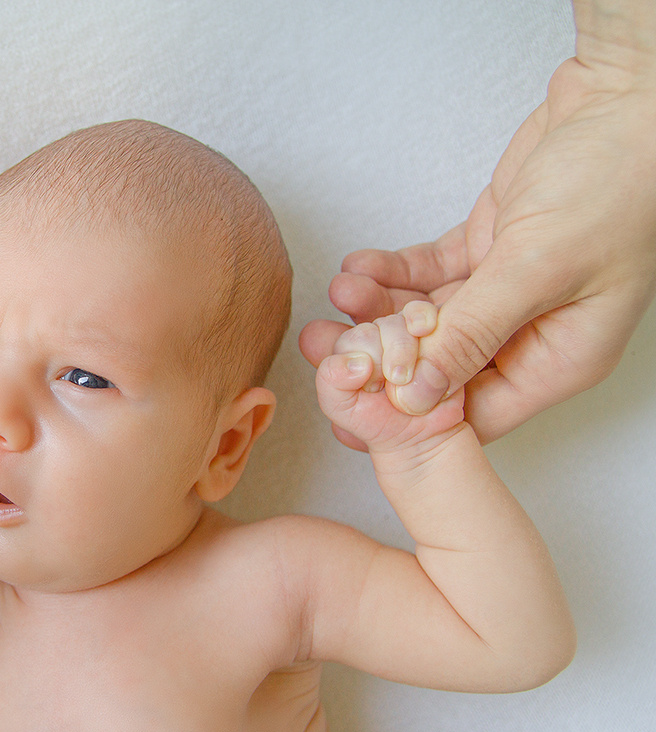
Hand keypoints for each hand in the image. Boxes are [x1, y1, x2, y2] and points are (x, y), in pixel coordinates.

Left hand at [301, 1, 655, 441]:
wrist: (624, 102)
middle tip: (323, 343)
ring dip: (379, 307)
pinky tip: (359, 267)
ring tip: (339, 291)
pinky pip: (430, 275)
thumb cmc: (614, 185)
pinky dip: (394, 272)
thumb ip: (473, 333)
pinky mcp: (491, 250)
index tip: (352, 399)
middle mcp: (532, 333)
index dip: (408, 411)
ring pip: (427, 319)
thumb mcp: (538, 268)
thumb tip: (418, 395)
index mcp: (558, 358)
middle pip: (440, 366)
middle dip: (380, 355)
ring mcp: (508, 291)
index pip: (471, 413)